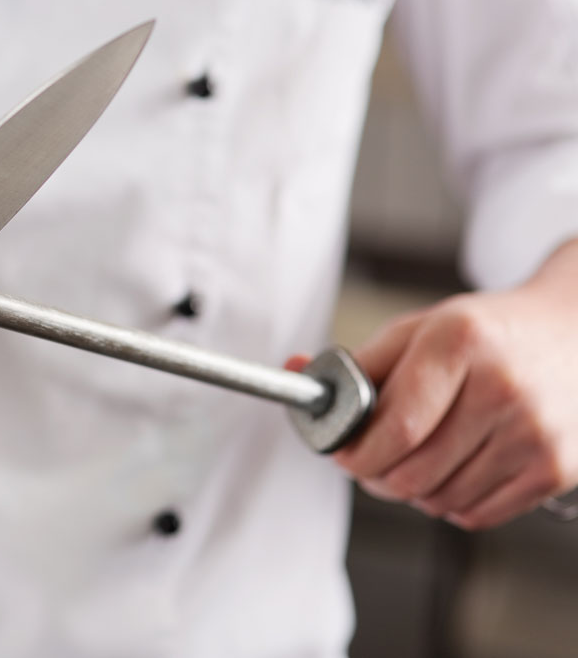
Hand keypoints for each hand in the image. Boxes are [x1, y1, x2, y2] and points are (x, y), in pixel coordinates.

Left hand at [303, 240, 577, 529]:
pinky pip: (475, 514)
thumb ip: (358, 362)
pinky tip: (451, 469)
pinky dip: (448, 503)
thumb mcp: (420, 330)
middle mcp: (502, 388)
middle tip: (368, 461)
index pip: (395, 426)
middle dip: (375, 475)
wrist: (576, 334)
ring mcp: (534, 432)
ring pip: (439, 499)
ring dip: (410, 491)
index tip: (339, 453)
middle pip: (412, 471)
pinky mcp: (556, 469)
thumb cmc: (487, 334)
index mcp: (460, 343)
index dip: (355, 452)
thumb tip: (295, 373)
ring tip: (414, 458)